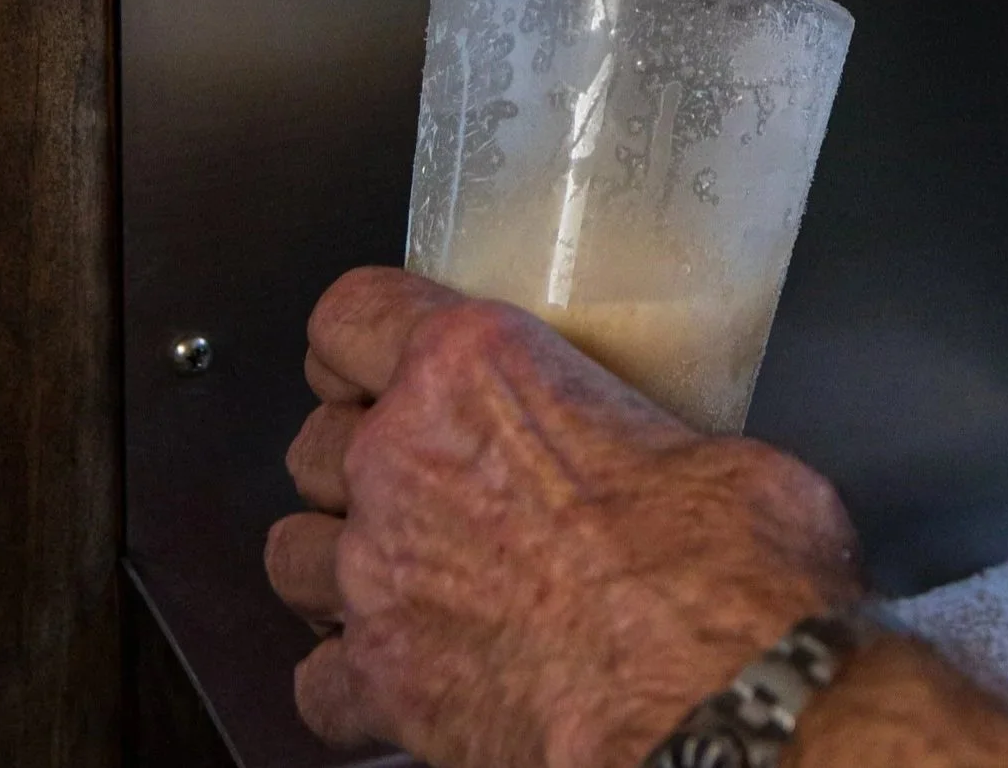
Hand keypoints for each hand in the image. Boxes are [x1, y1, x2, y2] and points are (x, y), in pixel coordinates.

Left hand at [265, 267, 862, 767]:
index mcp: (475, 367)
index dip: (361, 337)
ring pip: (289, 553)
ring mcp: (379, 577)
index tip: (379, 354)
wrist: (707, 691)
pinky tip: (401, 674)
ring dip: (333, 560)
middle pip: (313, 440)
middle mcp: (405, 460)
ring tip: (395, 571)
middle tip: (420, 475)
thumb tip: (676, 467)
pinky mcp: (381, 686)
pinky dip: (349, 682)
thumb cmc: (718, 561)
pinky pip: (315, 683)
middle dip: (355, 456)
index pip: (353, 315)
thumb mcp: (703, 440)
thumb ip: (642, 434)